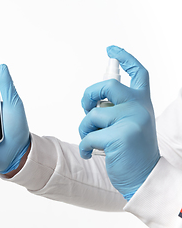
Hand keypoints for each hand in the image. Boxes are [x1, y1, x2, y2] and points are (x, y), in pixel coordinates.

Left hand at [78, 46, 159, 200]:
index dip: (125, 57)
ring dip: (84, 129)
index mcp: (142, 103)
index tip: (111, 49)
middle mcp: (139, 107)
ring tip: (90, 141)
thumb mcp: (129, 124)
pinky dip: (84, 146)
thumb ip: (116, 109)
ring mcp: (131, 120)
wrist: (143, 178)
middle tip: (85, 107)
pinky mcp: (120, 136)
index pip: (138, 73)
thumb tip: (92, 101)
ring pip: (93, 115)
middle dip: (89, 95)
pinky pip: (88, 135)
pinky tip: (89, 154)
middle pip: (108, 85)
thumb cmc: (131, 151)